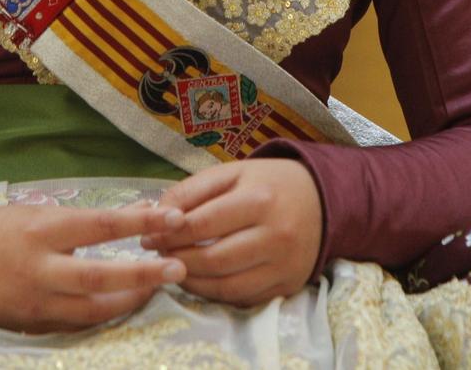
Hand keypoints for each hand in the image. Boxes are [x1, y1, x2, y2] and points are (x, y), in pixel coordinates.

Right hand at [0, 202, 185, 332]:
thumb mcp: (35, 214)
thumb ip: (78, 223)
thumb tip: (131, 221)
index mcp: (42, 231)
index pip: (100, 225)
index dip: (140, 221)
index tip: (174, 217)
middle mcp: (41, 269)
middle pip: (100, 277)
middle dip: (143, 274)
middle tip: (177, 267)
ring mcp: (37, 303)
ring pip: (94, 309)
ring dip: (131, 300)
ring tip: (157, 287)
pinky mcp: (34, 326)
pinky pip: (78, 324)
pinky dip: (104, 315)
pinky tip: (125, 305)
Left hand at [143, 159, 323, 306]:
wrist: (322, 200)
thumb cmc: (269, 183)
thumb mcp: (233, 173)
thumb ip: (193, 190)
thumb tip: (158, 217)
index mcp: (260, 199)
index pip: (203, 224)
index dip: (170, 234)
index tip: (148, 236)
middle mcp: (276, 235)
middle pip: (213, 260)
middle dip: (177, 260)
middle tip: (157, 256)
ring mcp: (284, 265)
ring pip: (226, 286)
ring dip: (191, 281)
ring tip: (173, 268)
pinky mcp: (288, 286)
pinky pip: (242, 298)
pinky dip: (214, 294)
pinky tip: (199, 280)